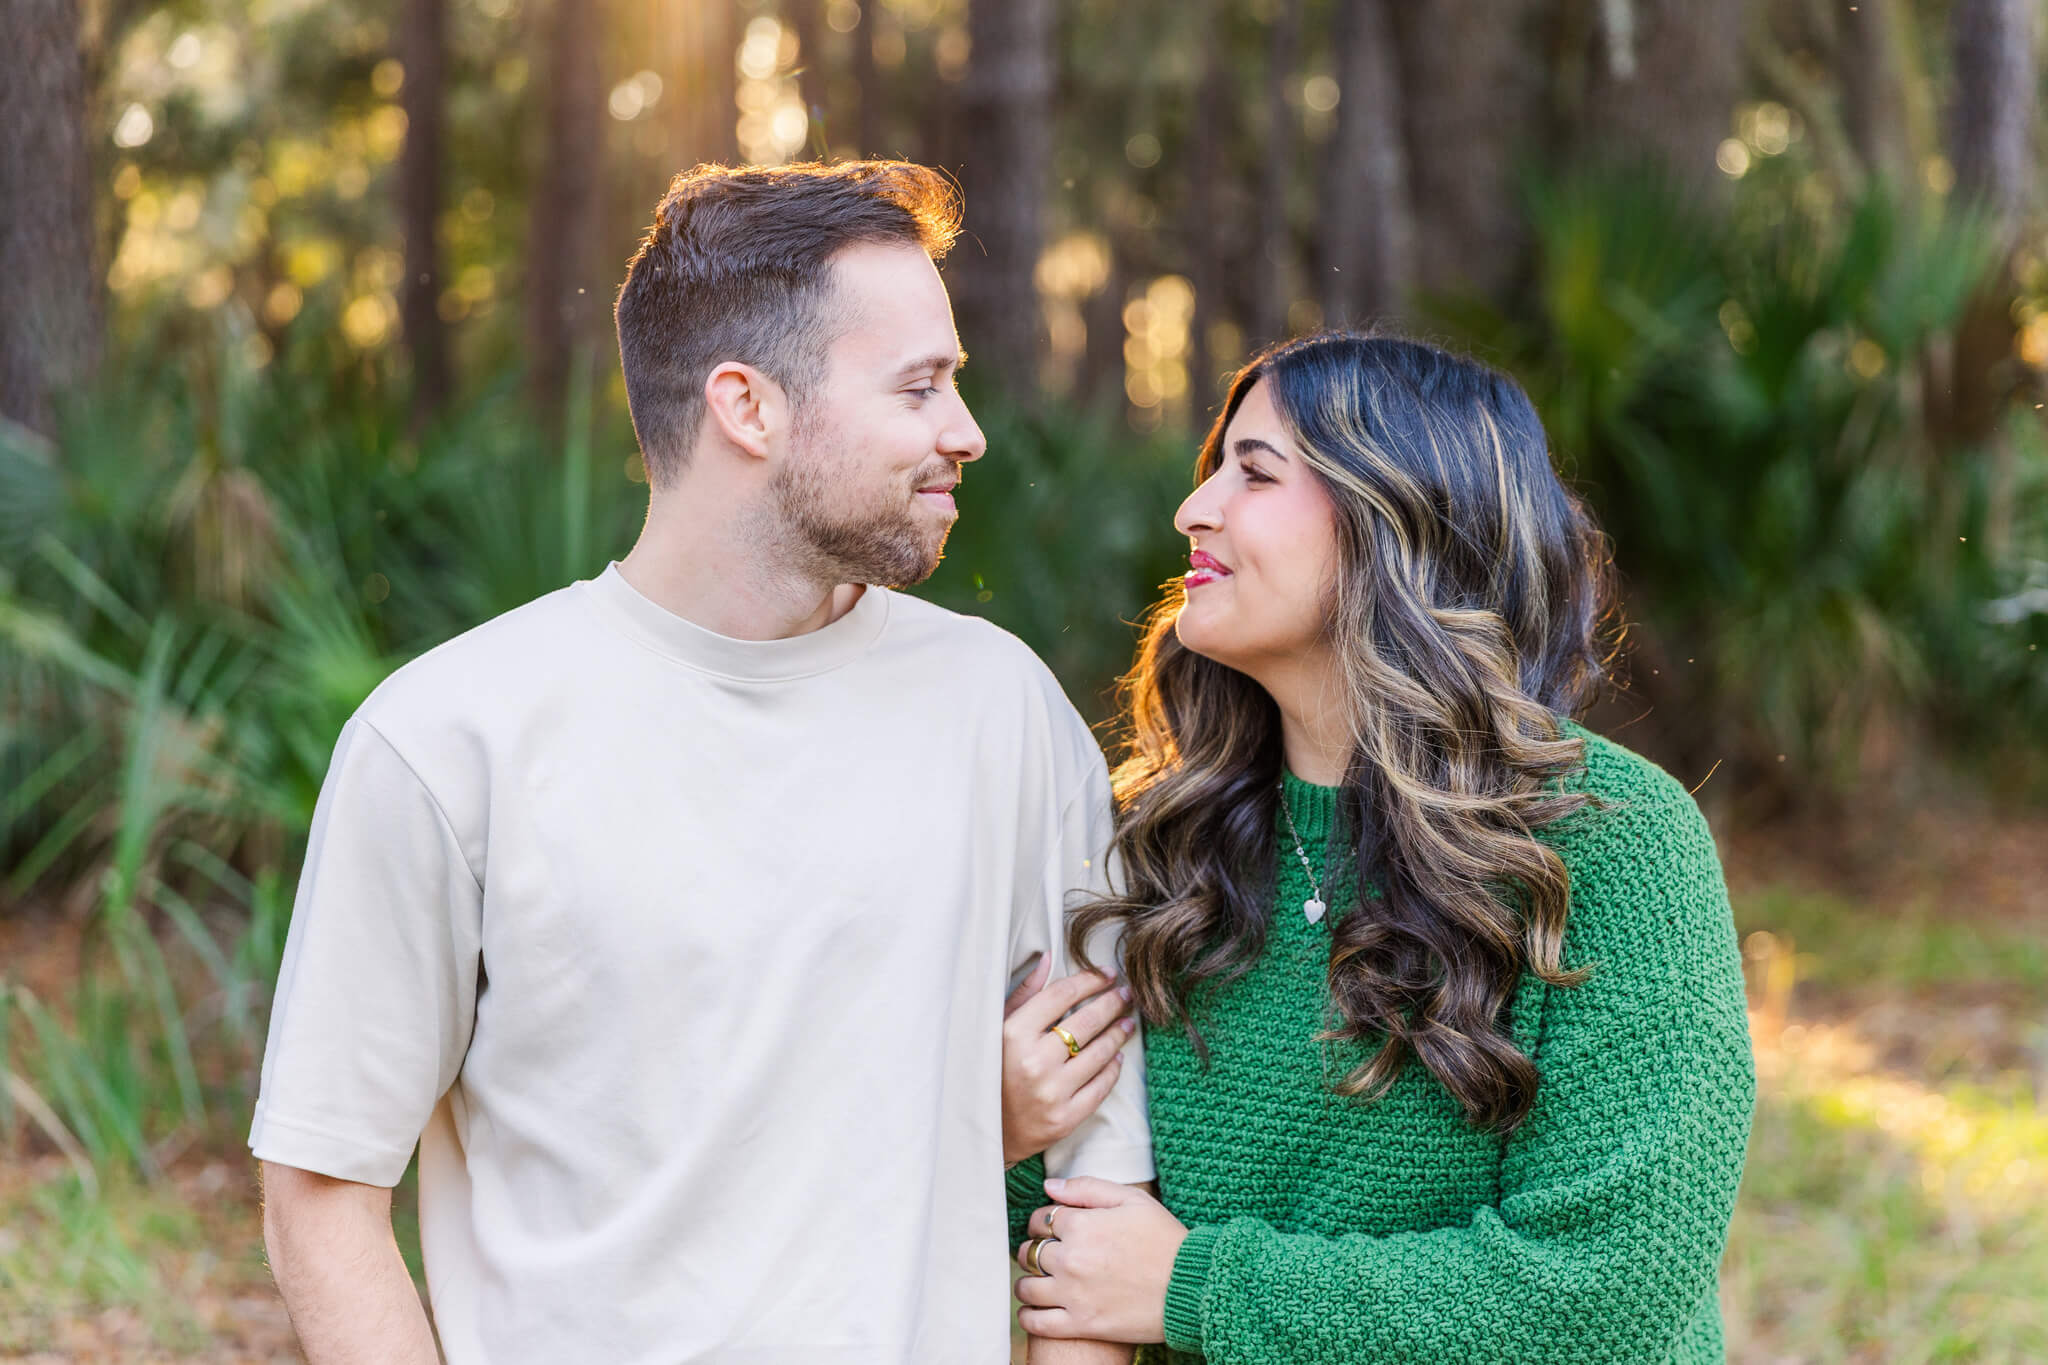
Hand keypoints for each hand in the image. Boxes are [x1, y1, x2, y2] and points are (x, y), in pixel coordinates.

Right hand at [1002, 958, 1136, 1165]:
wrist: (987, 1131)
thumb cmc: (991, 1071)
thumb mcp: (997, 1028)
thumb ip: (1024, 994)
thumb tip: (1048, 958)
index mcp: (1013, 1034)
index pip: (1061, 995)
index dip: (1089, 980)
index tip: (1107, 974)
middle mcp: (1034, 1061)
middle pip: (1087, 1021)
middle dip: (1112, 1002)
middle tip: (1126, 993)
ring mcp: (1051, 1092)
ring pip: (1099, 1053)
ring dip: (1119, 1033)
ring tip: (1128, 1021)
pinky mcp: (1065, 1118)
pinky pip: (1101, 1086)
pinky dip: (1113, 1068)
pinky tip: (1117, 1056)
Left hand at [1014, 1177, 1187, 1343]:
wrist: (1190, 1287)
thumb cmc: (1164, 1239)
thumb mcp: (1132, 1200)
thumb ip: (1087, 1188)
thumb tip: (1049, 1186)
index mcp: (1081, 1225)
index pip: (1039, 1220)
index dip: (1042, 1222)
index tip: (1050, 1229)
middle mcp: (1070, 1259)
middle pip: (1029, 1252)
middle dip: (1033, 1250)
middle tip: (1044, 1254)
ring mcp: (1073, 1294)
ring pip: (1026, 1286)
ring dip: (1027, 1282)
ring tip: (1037, 1282)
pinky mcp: (1081, 1323)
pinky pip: (1037, 1322)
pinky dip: (1028, 1316)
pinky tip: (1033, 1309)